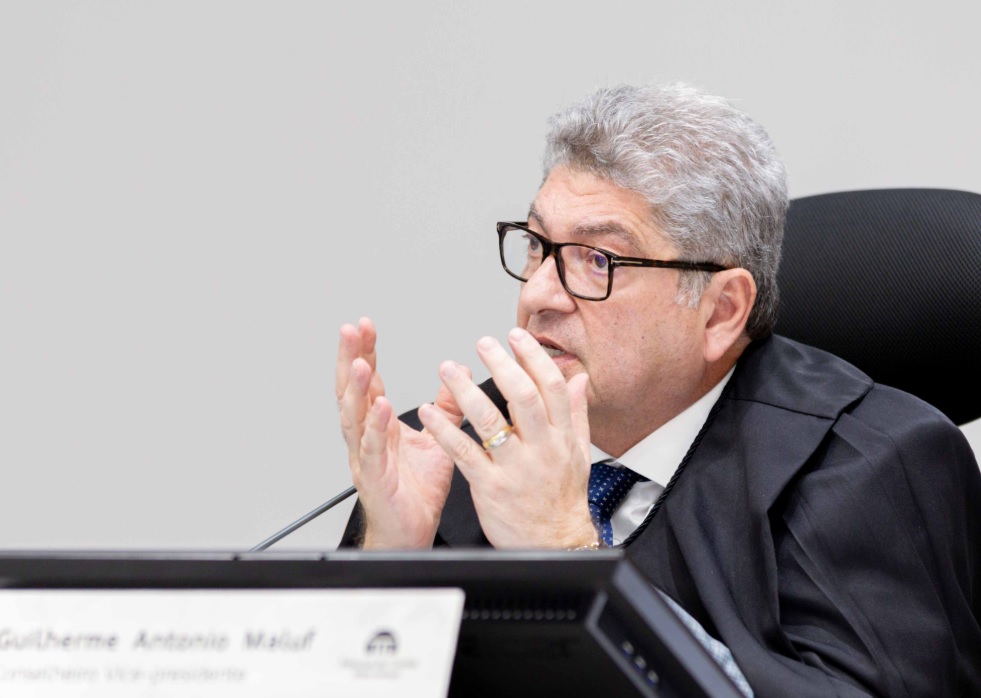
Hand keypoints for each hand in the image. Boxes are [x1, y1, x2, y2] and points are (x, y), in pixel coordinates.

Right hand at [336, 318, 465, 547]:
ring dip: (355, 389)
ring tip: (358, 362)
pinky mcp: (375, 478)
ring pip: (354, 417)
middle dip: (349, 358)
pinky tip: (380, 408)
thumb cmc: (417, 492)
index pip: (369, 380)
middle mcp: (367, 437)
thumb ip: (445, 409)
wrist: (411, 532)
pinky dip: (375, 429)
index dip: (366, 352)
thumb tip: (457, 376)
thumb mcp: (438, 440)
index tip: (364, 325)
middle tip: (350, 330)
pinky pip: (372, 450)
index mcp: (380, 425)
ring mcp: (366, 457)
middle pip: (351, 391)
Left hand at [418, 327, 596, 548]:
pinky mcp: (491, 487)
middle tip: (482, 343)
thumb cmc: (563, 500)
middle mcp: (541, 449)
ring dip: (466, 391)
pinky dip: (444, 431)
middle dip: (503, 365)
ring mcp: (516, 468)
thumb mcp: (579, 453)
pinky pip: (464, 453)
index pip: (552, 387)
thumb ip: (576, 413)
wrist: (554, 545)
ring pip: (490, 422)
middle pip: (524, 397)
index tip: (516, 336)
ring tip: (448, 368)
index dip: (534, 357)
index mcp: (561, 437)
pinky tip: (429, 412)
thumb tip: (580, 379)